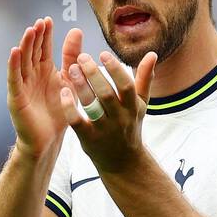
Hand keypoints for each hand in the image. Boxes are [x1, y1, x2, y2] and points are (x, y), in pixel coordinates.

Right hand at [7, 18, 83, 158]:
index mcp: (44, 70)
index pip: (43, 48)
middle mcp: (31, 75)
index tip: (48, 20)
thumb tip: (76, 30)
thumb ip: (71, 57)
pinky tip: (15, 52)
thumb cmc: (58, 111)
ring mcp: (22, 85)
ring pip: (22, 62)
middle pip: (32, 51)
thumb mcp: (69, 80)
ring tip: (29, 31)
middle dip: (35, 37)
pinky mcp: (16, 97)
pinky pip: (14, 78)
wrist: (49, 139)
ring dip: (25, 46)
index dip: (45, 34)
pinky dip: (13, 65)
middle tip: (40, 22)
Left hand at [60, 49, 157, 174]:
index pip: (125, 86)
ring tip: (71, 68)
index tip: (103, 54)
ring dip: (81, 85)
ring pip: (91, 106)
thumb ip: (144, 79)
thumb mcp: (141, 105)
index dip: (115, 69)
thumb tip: (152, 54)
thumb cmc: (130, 127)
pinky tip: (64, 91)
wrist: (123, 163)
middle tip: (82, 57)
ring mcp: (103, 130)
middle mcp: (119, 119)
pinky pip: (77, 121)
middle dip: (94, 74)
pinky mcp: (88, 139)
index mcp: (132, 108)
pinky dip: (69, 107)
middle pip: (107, 94)